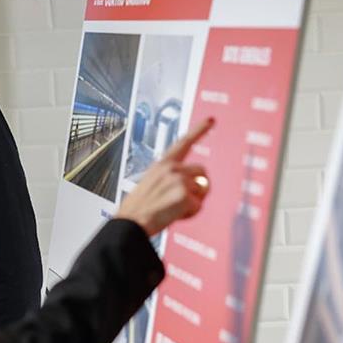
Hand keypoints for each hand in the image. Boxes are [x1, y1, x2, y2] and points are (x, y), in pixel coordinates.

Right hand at [116, 117, 213, 235]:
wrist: (131, 222)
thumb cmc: (138, 208)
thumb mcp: (151, 184)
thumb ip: (171, 179)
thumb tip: (193, 186)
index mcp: (162, 164)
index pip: (184, 142)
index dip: (199, 130)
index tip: (211, 120)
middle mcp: (171, 168)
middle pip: (202, 172)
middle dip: (199, 186)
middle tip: (185, 200)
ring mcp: (179, 180)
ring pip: (202, 190)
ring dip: (194, 201)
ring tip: (174, 208)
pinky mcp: (185, 195)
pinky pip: (198, 206)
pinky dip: (190, 214)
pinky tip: (174, 215)